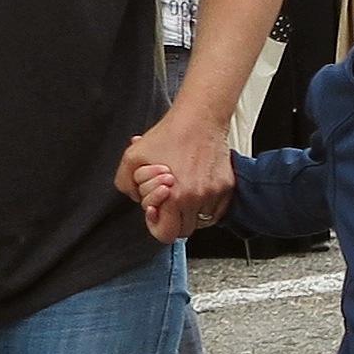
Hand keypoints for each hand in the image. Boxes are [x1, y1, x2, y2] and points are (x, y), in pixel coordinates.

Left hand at [119, 110, 233, 241]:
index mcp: (175, 196)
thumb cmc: (169, 135)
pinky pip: (216, 209)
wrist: (198, 119)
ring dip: (190, 211)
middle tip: (167, 201)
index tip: (155, 212)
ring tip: (182, 192)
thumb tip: (137, 199)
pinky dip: (206, 205)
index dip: (156, 226)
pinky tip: (196, 189)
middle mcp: (198, 198)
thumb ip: (126, 185)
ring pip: (202, 220)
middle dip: (173, 219)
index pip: (167, 234)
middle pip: (184, 230)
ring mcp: (215, 193)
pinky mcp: (227, 186)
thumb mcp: (132, 158)